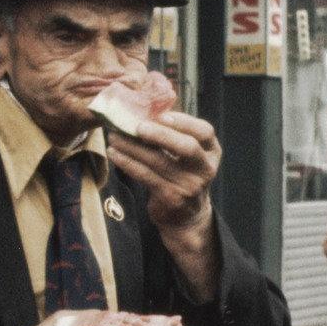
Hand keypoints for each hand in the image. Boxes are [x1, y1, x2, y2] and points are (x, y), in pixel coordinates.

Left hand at [105, 110, 219, 242]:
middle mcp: (205, 169)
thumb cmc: (182, 176)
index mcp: (212, 152)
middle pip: (187, 147)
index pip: (205, 132)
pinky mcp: (172, 198)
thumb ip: (175, 136)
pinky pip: (146, 176)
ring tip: (114, 136)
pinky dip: (128, 163)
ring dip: (133, 147)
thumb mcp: (188, 157)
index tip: (161, 114)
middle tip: (136, 126)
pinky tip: (114, 153)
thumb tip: (144, 108)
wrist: (185, 217)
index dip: (184, 121)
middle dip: (161, 134)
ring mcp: (190, 186)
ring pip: (159, 161)